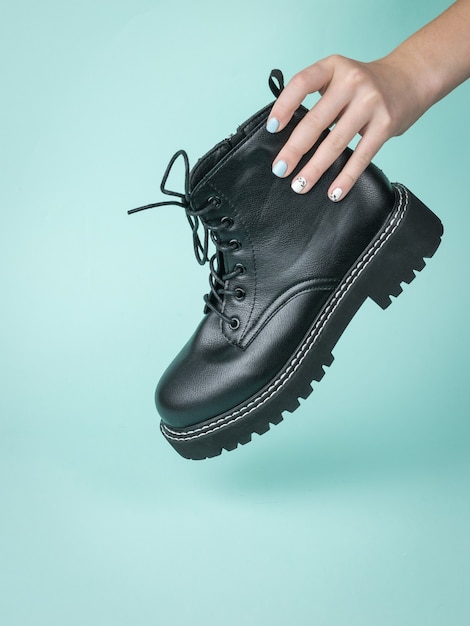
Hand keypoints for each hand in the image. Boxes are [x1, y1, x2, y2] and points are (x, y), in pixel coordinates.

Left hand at [267, 54, 423, 200]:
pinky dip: (346, 177)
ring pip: (335, 142)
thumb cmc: (366, 85)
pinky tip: (334, 193)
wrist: (412, 77)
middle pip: (315, 121)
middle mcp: (352, 81)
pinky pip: (361, 156)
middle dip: (294, 149)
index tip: (272, 129)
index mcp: (334, 67)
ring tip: (300, 185)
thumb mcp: (340, 77)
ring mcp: (370, 103)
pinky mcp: (385, 124)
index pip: (301, 83)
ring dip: (315, 168)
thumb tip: (288, 139)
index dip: (283, 106)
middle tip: (280, 170)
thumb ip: (319, 98)